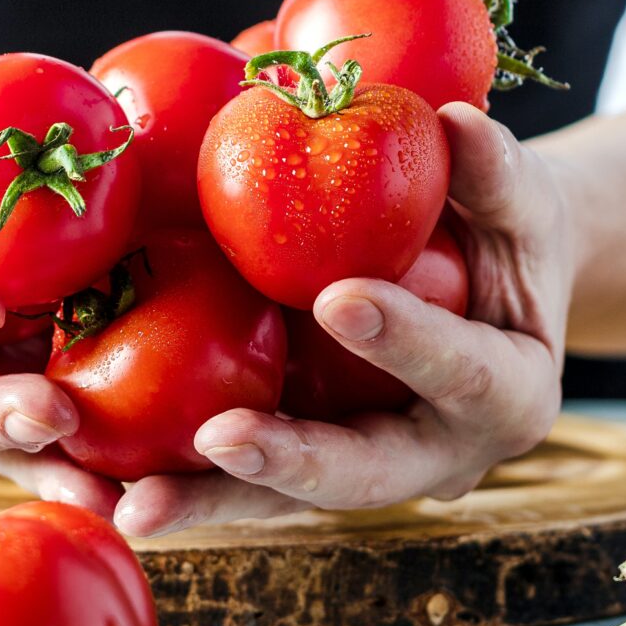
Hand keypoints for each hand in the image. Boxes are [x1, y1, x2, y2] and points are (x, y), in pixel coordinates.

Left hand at [113, 103, 570, 536]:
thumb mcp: (519, 199)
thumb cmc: (506, 233)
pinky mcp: (306, 464)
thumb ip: (494, 170)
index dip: (409, 341)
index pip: (465, 372)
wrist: (487, 287)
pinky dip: (182, 482)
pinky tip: (106, 485)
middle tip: (219, 440)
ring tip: (137, 507)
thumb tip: (453, 119)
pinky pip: (242, 481)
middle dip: (290, 462)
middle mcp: (440, 456)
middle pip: (364, 475)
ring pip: (287, 502)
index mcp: (511, 395)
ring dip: (212, 502)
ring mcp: (367, 470)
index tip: (339, 297)